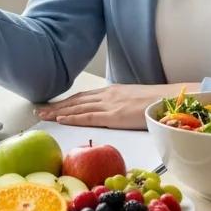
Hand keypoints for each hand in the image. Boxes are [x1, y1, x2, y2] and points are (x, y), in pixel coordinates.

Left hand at [35, 83, 188, 128]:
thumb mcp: (134, 101)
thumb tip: (114, 114)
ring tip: (43, 114)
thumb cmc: (156, 104)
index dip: (67, 101)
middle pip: (76, 100)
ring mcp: (109, 104)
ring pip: (77, 107)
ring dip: (58, 110)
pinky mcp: (114, 115)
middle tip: (39, 110)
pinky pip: (88, 116)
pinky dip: (72, 117)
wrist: (170, 100)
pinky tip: (60, 118)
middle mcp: (107, 95)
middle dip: (57, 105)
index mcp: (112, 92)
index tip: (53, 105)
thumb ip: (121, 106)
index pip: (83, 97)